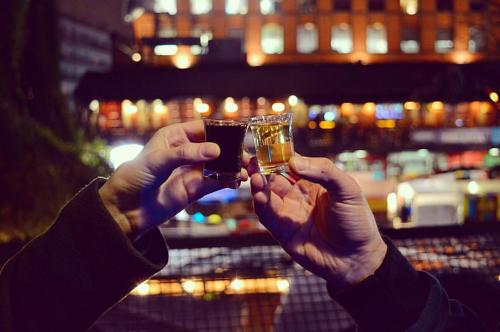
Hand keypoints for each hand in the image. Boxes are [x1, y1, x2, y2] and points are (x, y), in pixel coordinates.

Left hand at [99, 120, 246, 240]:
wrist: (124, 210)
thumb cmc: (134, 177)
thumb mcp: (158, 160)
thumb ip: (186, 154)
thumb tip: (216, 150)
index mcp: (175, 137)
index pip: (204, 128)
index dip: (222, 130)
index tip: (239, 134)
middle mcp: (186, 152)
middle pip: (216, 147)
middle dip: (232, 151)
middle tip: (246, 157)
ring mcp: (191, 171)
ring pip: (219, 165)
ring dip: (233, 168)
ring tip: (246, 172)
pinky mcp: (194, 189)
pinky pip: (216, 182)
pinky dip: (228, 181)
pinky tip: (237, 182)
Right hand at [249, 155, 386, 288]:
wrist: (357, 259)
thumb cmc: (357, 222)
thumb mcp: (347, 189)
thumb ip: (324, 171)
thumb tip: (293, 161)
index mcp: (312, 181)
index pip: (290, 162)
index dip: (277, 154)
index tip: (266, 146)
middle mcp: (297, 195)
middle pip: (272, 177)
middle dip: (260, 168)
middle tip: (252, 161)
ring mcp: (289, 213)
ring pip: (267, 195)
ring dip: (258, 185)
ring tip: (255, 177)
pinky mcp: (282, 232)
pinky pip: (267, 216)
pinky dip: (260, 205)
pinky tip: (259, 195)